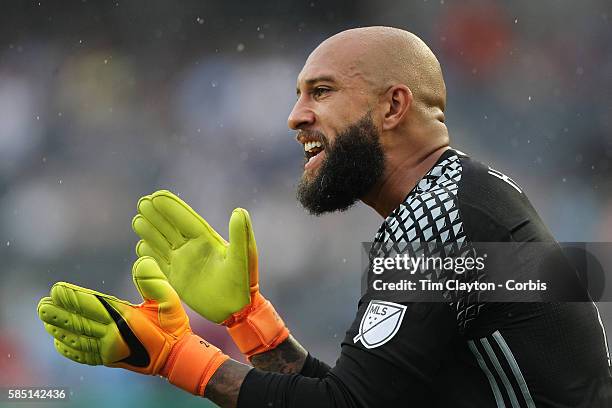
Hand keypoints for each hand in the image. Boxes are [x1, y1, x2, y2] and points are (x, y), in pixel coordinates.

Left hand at [37, 257, 227, 395]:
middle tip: (42, 304)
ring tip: (46, 318)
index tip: (56, 289)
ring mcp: (109, 350)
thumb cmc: (173, 325)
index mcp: (124, 318)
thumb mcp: (169, 299)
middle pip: (79, 322)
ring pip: (77, 338)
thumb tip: (141, 261)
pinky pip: (84, 355)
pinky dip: (69, 349)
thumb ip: (154, 280)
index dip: (72, 297)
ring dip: (59, 328)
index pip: (91, 305)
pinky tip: (59, 342)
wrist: (177, 357)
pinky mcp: (110, 359)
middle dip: (59, 312)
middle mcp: (112, 336)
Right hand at [132, 190, 288, 357]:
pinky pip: (159, 263)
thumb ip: (240, 234)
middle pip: (169, 227)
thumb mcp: (244, 257)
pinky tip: (140, 245)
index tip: (156, 196)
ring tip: (137, 220)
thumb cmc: (244, 282)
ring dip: (149, 231)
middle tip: (142, 203)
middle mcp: (192, 248)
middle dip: (156, 215)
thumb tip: (239, 210)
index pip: (185, 219)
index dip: (171, 208)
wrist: (237, 310)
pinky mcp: (176, 279)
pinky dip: (149, 254)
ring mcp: (183, 263)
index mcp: (207, 240)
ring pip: (161, 243)